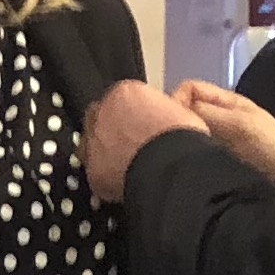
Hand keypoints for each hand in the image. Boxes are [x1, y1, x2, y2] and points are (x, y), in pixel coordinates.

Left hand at [82, 77, 199, 203]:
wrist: (173, 168)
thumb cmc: (182, 138)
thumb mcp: (178, 108)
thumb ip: (160, 107)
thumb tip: (162, 116)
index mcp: (125, 92)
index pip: (120, 98)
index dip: (131, 113)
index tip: (142, 124)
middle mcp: (103, 113)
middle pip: (100, 117)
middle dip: (112, 129)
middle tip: (132, 144)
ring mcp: (94, 142)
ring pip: (93, 145)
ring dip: (105, 151)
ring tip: (128, 164)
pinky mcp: (93, 171)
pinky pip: (96, 172)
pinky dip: (108, 177)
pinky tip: (125, 182)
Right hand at [175, 80, 274, 182]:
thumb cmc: (272, 147)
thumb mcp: (241, 124)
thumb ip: (210, 113)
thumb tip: (175, 109)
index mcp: (225, 102)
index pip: (189, 89)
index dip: (177, 99)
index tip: (171, 122)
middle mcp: (217, 117)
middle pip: (185, 110)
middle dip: (175, 122)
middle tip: (172, 144)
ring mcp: (217, 138)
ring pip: (187, 132)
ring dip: (181, 142)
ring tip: (178, 158)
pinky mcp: (216, 160)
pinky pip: (194, 153)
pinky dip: (188, 158)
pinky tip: (187, 168)